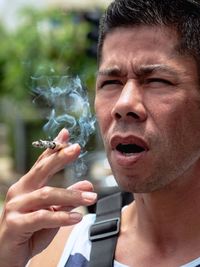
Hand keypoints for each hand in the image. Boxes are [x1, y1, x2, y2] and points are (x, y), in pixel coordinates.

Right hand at [0, 129, 96, 266]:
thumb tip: (88, 184)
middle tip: (77, 148)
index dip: (54, 148)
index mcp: (27, 185)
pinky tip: (77, 217)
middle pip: (41, 170)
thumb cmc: (30, 231)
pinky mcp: (15, 224)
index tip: (66, 134)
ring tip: (91, 197)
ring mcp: (15, 207)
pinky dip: (62, 216)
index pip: (41, 162)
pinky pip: (42, 217)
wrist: (8, 256)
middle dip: (59, 157)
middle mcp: (19, 191)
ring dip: (71, 195)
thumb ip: (68, 197)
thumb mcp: (53, 212)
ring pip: (46, 195)